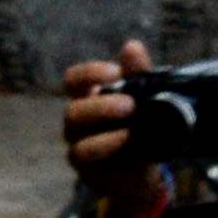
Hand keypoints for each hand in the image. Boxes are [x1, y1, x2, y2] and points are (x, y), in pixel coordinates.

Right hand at [60, 39, 173, 206]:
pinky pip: (82, 153)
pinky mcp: (83, 166)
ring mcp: (77, 144)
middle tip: (130, 105)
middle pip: (73, 109)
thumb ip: (138, 74)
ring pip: (73, 131)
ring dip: (100, 124)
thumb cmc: (138, 129)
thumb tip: (131, 46)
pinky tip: (125, 139)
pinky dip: (104, 144)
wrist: (142, 171)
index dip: (89, 73)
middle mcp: (78, 121)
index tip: (115, 72)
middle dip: (101, 105)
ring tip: (129, 125)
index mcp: (90, 98)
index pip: (74, 80)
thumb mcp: (144, 99)